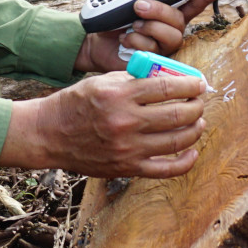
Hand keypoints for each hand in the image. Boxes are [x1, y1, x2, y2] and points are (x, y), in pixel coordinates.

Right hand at [0, 69, 205, 178]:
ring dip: (195, 129)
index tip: (198, 84)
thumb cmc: (75, 104)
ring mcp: (128, 148)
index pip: (167, 87)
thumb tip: (166, 78)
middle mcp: (126, 122)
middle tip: (199, 102)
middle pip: (178, 114)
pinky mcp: (127, 167)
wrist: (49, 134)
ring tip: (198, 122)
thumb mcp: (101, 82)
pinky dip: (185, 161)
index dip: (190, 84)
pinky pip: (166, 169)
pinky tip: (192, 151)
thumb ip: (133, 80)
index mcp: (119, 95)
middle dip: (196, 106)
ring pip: (177, 140)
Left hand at [72, 0, 224, 74]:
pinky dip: (136, 40)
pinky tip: (125, 39)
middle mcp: (170, 29)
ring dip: (148, 27)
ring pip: (170, 36)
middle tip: (139, 6)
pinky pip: (153, 49)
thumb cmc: (117, 16)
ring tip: (132, 24)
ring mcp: (162, 46)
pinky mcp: (152, 60)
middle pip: (179, 19)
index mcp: (169, 11)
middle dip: (160, 10)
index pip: (193, 3)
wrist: (95, 39)